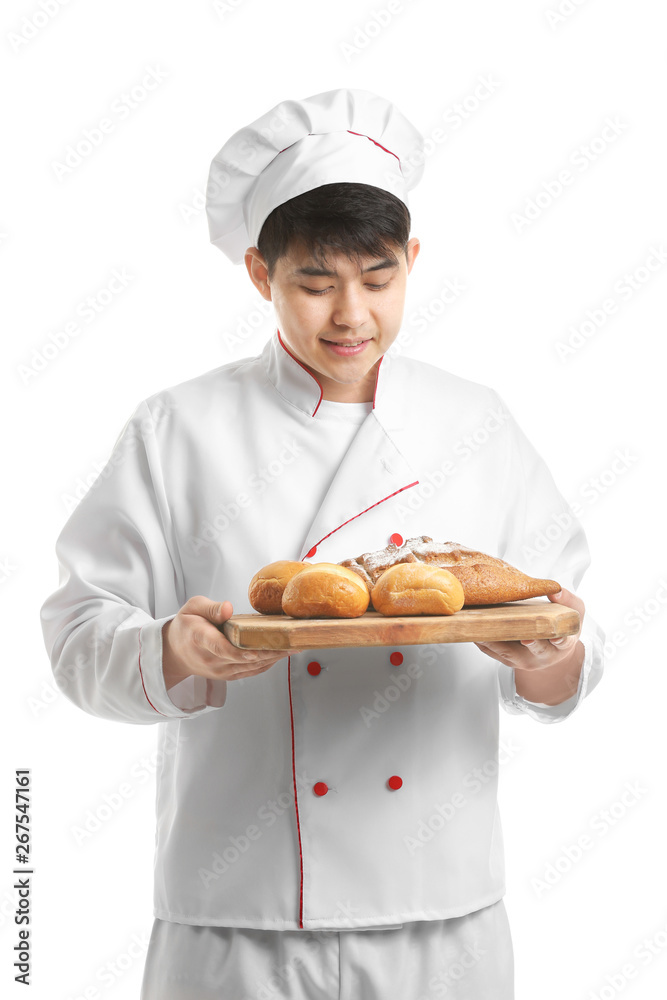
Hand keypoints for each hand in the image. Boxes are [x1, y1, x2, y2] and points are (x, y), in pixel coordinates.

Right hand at [162, 596, 298, 689]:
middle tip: (292, 644)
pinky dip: (267, 664)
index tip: (254, 651)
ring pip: (251, 667)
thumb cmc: (186, 626)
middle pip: (243, 659)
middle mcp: (212, 659)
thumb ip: (210, 608)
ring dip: (273, 659)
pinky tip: (281, 655)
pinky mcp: (228, 675)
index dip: (239, 652)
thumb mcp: (192, 607)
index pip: (221, 649)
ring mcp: (220, 670)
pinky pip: (251, 672)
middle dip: (269, 652)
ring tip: (294, 648)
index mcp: (201, 639)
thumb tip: (228, 608)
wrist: (175, 652)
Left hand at [474, 588, 585, 704]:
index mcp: (562, 644)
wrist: (551, 644)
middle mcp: (542, 656)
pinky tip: (473, 626)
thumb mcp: (573, 611)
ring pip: (506, 652)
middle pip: (532, 651)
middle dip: (526, 642)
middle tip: (520, 634)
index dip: (559, 639)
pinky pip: (492, 651)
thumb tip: (556, 589)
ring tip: (483, 625)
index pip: (562, 642)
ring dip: (494, 639)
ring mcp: (522, 660)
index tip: (553, 636)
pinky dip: (483, 639)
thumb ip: (568, 600)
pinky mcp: (505, 659)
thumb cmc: (562, 624)